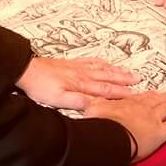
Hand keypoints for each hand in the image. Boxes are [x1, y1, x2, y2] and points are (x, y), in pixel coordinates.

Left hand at [16, 56, 138, 110]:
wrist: (28, 70)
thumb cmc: (41, 87)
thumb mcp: (58, 99)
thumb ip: (77, 101)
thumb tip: (95, 104)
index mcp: (81, 85)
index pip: (105, 90)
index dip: (120, 93)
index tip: (134, 95)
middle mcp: (83, 74)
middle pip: (108, 77)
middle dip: (124, 79)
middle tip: (138, 80)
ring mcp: (78, 67)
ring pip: (102, 68)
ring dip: (116, 70)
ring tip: (128, 72)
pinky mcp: (72, 63)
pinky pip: (92, 61)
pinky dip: (102, 62)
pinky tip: (106, 63)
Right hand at [85, 91, 165, 161]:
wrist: (110, 135)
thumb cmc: (100, 124)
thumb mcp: (92, 109)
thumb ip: (93, 104)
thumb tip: (86, 102)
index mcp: (126, 102)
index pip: (138, 98)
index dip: (145, 96)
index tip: (150, 94)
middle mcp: (141, 107)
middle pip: (154, 100)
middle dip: (162, 96)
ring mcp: (153, 118)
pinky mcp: (161, 131)